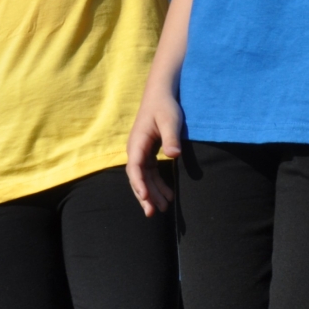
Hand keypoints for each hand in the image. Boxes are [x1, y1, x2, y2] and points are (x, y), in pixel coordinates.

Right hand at [124, 86, 182, 217]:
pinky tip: (169, 195)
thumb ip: (171, 138)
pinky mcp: (148, 154)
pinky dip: (157, 185)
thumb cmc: (164, 106)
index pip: (134, 167)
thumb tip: (174, 155)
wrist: (160, 95)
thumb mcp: (170, 120)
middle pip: (137, 178)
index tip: (145, 197)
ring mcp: (141, 153)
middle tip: (152, 213)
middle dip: (144, 196)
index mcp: (137, 142)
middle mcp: (136, 150)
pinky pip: (150, 174)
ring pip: (144, 178)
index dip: (139, 183)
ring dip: (152, 193)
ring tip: (164, 208)